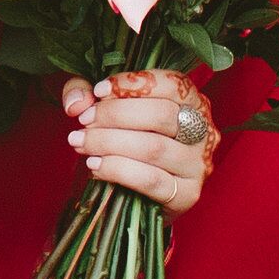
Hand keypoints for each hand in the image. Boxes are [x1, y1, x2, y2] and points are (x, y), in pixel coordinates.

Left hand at [60, 70, 215, 214]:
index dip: (131, 84)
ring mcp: (198, 164)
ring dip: (109, 144)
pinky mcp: (188, 194)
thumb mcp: (106, 107)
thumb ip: (86, 94)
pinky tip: (95, 167)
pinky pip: (151, 180)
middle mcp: (203, 130)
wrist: (140, 195)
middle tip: (84, 122)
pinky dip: (118, 171)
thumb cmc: (127, 139)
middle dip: (114, 116)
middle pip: (161, 115)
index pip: (170, 83)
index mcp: (191, 100)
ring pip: (153, 148)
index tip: (98, 91)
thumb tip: (76, 104)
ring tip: (81, 144)